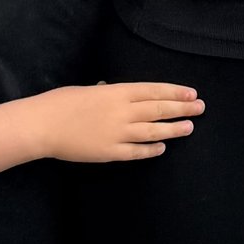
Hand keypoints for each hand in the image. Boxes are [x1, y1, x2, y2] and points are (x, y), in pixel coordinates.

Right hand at [40, 81, 199, 161]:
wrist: (43, 125)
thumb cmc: (61, 103)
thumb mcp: (88, 90)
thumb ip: (108, 94)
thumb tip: (120, 94)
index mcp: (116, 92)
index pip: (154, 90)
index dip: (175, 92)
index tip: (192, 93)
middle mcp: (122, 111)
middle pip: (159, 110)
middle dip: (182, 109)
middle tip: (200, 108)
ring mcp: (117, 133)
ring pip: (153, 131)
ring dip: (173, 129)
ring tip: (189, 128)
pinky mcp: (110, 152)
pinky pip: (136, 152)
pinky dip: (151, 149)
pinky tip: (162, 148)